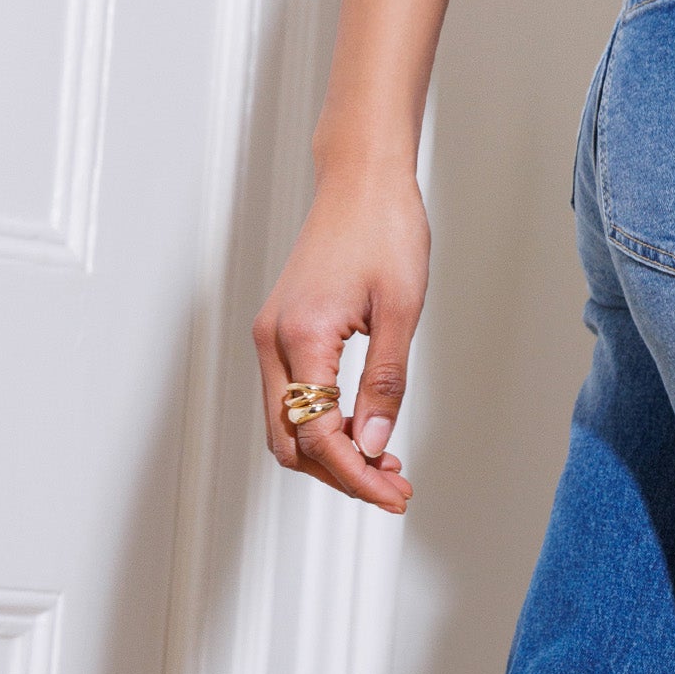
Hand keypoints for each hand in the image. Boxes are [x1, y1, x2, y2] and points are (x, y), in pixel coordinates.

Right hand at [253, 162, 429, 514]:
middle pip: (291, 443)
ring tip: (386, 464)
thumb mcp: (401, 310)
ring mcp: (273, 336)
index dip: (357, 475)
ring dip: (333, 454)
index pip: (320, 435)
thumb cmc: (384, 229)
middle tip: (395, 488)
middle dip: (341, 475)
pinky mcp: (282, 332)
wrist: (361, 179)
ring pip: (288, 426)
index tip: (396, 495)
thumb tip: (376, 443)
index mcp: (302, 336)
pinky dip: (325, 426)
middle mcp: (274, 340)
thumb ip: (386, 382)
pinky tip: (366, 430)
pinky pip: (293, 399)